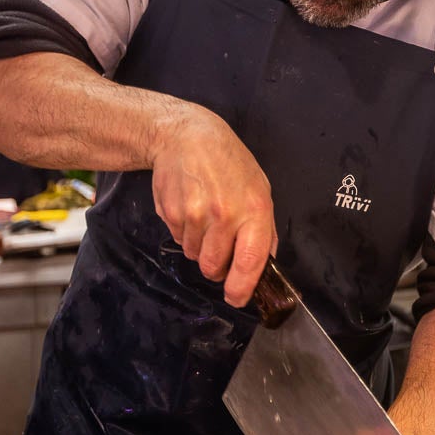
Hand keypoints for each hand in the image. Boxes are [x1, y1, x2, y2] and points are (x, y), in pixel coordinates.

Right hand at [151, 103, 276, 307]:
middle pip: (215, 267)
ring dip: (200, 247)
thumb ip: (264, 229)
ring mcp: (194, 215)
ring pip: (194, 256)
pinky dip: (185, 234)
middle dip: (217, 268)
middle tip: (219, 248)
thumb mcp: (259, 189)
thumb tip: (264, 264)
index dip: (242, 288)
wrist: (186, 136)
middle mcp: (224, 215)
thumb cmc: (228, 162)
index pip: (249, 262)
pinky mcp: (171, 213)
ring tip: (204, 217)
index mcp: (253, 210)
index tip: (237, 298)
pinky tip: (190, 208)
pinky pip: (178, 241)